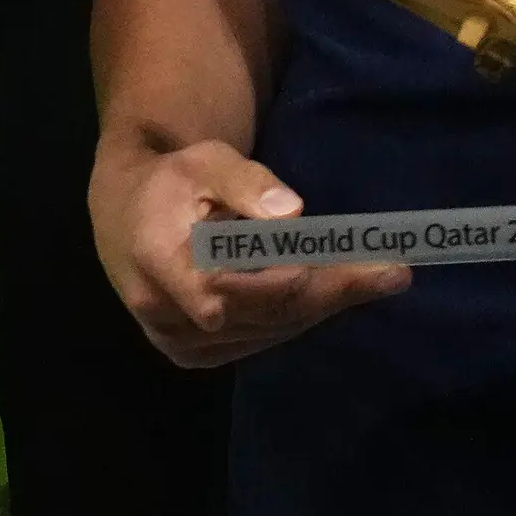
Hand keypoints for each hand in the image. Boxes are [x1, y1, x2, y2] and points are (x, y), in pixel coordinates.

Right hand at [92, 133, 406, 368]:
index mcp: (159, 259)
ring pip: (271, 329)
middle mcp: (166, 312)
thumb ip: (244, 182)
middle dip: (333, 289)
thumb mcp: (203, 159)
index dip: (301, 280)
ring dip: (323, 303)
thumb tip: (292, 214)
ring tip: (373, 276)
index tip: (364, 267)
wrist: (123, 217)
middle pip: (269, 309)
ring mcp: (178, 342)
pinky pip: (260, 339)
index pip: (236, 288)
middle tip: (392, 272)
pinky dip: (297, 315)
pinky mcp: (192, 356)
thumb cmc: (170, 180)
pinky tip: (328, 292)